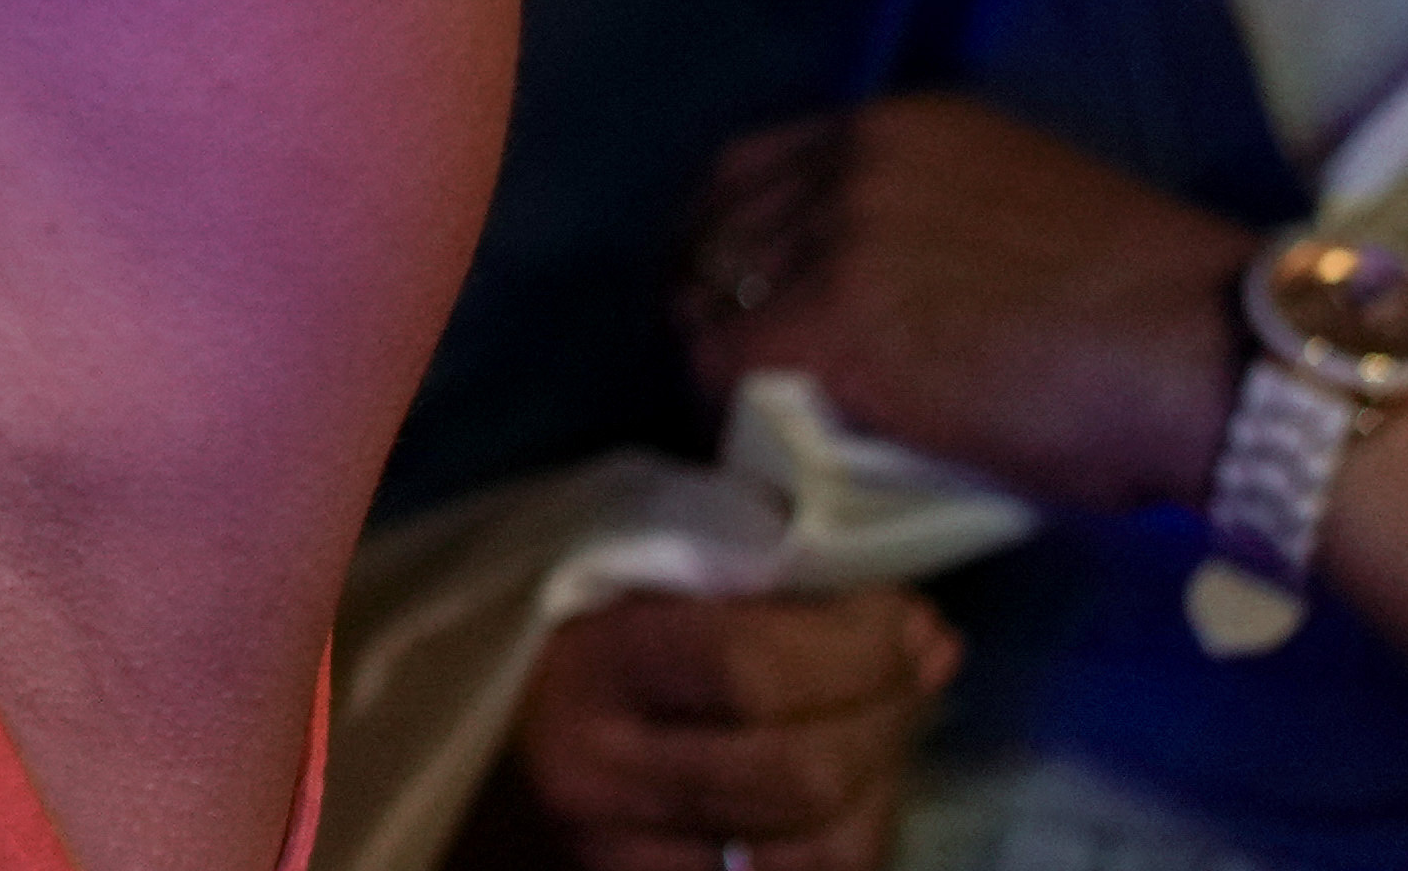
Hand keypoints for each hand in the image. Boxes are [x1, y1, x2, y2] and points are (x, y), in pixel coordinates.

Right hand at [482, 583, 950, 870]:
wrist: (487, 732)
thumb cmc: (579, 618)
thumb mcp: (640, 566)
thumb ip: (756, 577)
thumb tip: (921, 632)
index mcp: (589, 669)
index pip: (749, 670)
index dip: (858, 646)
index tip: (904, 612)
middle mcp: (599, 783)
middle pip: (801, 774)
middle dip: (890, 713)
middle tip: (918, 662)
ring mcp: (630, 862)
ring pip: (824, 855)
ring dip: (889, 783)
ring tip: (894, 721)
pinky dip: (858, 837)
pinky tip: (865, 786)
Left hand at [678, 94, 1251, 520]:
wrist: (1212, 358)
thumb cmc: (1155, 313)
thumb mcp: (1024, 219)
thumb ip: (937, 232)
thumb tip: (889, 303)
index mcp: (902, 125)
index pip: (751, 169)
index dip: (728, 241)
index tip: (736, 301)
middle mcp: (852, 158)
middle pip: (715, 228)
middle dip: (708, 301)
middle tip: (733, 378)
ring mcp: (835, 235)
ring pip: (712, 302)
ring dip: (719, 364)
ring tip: (751, 425)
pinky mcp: (833, 321)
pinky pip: (728, 370)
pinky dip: (731, 416)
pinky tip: (765, 454)